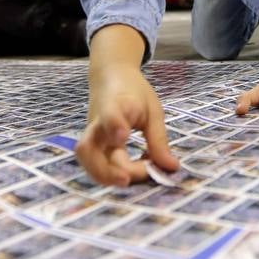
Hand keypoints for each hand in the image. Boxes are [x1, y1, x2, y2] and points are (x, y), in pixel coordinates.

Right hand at [77, 66, 178, 186]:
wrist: (110, 77)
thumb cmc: (134, 91)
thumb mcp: (153, 110)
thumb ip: (159, 140)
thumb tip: (171, 168)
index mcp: (114, 106)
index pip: (109, 116)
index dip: (114, 126)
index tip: (123, 137)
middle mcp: (97, 123)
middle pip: (88, 149)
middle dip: (106, 170)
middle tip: (129, 178)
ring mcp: (92, 135)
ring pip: (86, 160)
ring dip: (103, 177)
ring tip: (128, 181)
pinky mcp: (93, 144)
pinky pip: (95, 163)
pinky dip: (110, 173)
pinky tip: (133, 170)